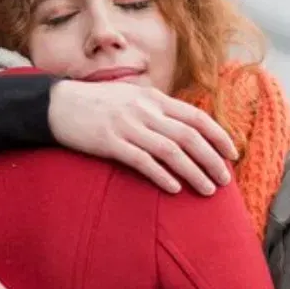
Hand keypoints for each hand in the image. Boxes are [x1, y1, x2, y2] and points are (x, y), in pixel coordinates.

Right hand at [47, 79, 237, 194]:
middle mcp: (144, 110)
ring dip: (193, 172)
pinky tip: (174, 189)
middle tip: (224, 180)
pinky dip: (161, 175)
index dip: (218, 136)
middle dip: (211, 159)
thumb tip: (183, 128)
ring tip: (207, 190)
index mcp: (153, 98)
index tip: (232, 154)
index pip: (196, 117)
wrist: (57, 104)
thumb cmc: (97, 104)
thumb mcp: (131, 98)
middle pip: (189, 136)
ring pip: (171, 150)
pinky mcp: (109, 142)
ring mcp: (127, 126)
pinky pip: (142, 161)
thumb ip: (156, 110)